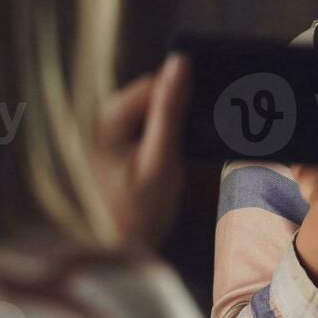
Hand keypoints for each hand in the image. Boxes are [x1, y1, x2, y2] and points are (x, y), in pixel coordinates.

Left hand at [93, 55, 190, 247]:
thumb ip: (170, 110)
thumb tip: (180, 62)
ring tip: (190, 152)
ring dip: (179, 126)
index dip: (184, 92)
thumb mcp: (159, 159)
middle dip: (182, 111)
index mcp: (104, 119)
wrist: (118, 255)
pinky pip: (155, 131)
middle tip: (203, 135)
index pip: (153, 84)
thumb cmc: (135, 211)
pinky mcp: (123, 150)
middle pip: (156, 98)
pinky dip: (172, 140)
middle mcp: (103, 122)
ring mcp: (113, 137)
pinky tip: (181, 160)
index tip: (214, 101)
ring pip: (158, 115)